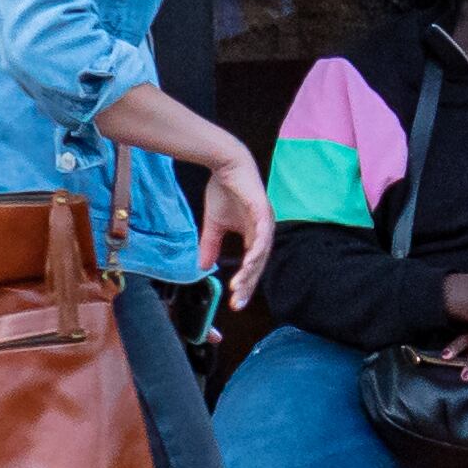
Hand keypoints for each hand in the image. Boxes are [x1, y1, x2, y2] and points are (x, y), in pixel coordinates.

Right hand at [201, 145, 275, 307]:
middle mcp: (264, 231)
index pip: (251, 266)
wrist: (225, 165)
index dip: (244, 284)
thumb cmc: (223, 192)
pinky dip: (257, 249)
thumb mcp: (214, 225)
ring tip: (239, 287)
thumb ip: (210, 245)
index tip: (234, 302)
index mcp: (255, 235)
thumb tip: (202, 267)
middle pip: (258, 265)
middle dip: (248, 285)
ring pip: (261, 253)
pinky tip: (250, 262)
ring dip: (250, 271)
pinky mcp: (262, 211)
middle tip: (237, 303)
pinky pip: (263, 234)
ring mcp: (265, 221)